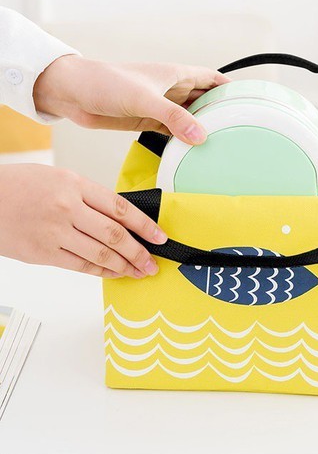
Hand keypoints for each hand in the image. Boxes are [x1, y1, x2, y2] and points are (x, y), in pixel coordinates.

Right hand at [0, 164, 166, 277]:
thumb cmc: (21, 186)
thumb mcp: (60, 179)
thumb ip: (89, 198)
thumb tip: (120, 220)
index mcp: (75, 184)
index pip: (120, 207)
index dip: (144, 225)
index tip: (159, 236)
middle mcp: (68, 208)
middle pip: (115, 235)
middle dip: (139, 252)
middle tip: (153, 263)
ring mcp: (55, 232)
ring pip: (101, 254)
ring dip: (125, 266)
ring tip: (139, 272)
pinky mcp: (43, 253)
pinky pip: (81, 266)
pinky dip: (102, 272)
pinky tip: (116, 274)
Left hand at [33, 55, 229, 144]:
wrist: (73, 93)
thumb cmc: (106, 83)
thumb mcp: (145, 99)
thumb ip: (173, 118)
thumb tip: (201, 137)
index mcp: (176, 75)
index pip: (212, 77)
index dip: (230, 86)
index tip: (248, 100)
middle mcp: (171, 90)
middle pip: (205, 99)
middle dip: (220, 110)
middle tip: (240, 128)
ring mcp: (161, 106)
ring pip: (190, 117)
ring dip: (203, 127)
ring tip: (222, 142)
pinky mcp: (148, 121)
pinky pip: (174, 131)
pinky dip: (185, 139)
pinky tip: (194, 150)